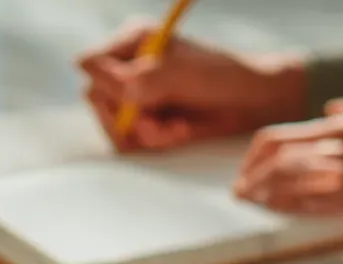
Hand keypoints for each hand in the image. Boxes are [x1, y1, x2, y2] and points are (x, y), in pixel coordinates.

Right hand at [78, 20, 307, 152]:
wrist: (251, 101)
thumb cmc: (222, 76)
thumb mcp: (183, 73)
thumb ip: (144, 78)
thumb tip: (107, 84)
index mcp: (132, 42)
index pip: (91, 64)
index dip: (107, 87)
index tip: (136, 98)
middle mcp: (127, 67)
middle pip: (96, 100)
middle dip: (129, 118)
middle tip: (159, 122)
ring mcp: (134, 96)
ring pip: (112, 125)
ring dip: (146, 133)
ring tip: (175, 127)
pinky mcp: (143, 120)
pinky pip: (129, 141)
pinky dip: (154, 142)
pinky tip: (177, 131)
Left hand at [234, 98, 342, 219]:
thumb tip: (331, 108)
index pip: (279, 137)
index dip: (254, 157)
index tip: (246, 172)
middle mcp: (340, 143)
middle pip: (275, 159)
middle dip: (250, 177)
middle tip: (239, 193)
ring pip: (287, 180)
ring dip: (263, 195)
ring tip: (251, 205)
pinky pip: (310, 203)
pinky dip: (289, 208)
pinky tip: (278, 213)